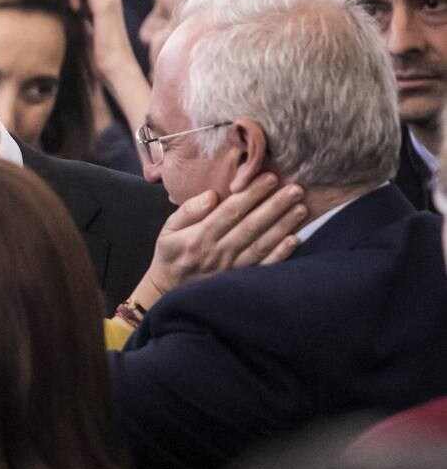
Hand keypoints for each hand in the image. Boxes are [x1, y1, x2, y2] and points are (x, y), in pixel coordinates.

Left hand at [71, 0, 140, 83]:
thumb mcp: (86, 31)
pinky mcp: (105, 5)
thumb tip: (66, 8)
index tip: (66, 2)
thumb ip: (79, 16)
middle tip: (65, 4)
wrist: (117, 69)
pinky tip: (73, 9)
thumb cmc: (101, 56)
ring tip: (70, 7)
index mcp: (106, 0)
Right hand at [139, 172, 306, 305]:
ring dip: (283, 226)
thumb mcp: (167, 229)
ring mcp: (231, 268)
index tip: (270, 177)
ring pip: (261, 245)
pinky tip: (295, 239)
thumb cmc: (170, 255)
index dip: (252, 194)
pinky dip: (281, 254)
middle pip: (250, 226)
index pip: (230, 211)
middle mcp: (218, 252)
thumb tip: (212, 195)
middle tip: (296, 189)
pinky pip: (263, 267)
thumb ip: (188, 211)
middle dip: (275, 206)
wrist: (168, 291)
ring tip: (301, 208)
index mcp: (199, 237)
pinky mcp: (240, 280)